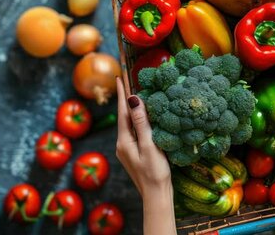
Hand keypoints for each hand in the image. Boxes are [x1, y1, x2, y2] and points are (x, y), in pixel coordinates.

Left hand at [115, 77, 171, 198]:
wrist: (156, 197)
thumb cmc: (154, 173)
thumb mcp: (149, 146)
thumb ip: (142, 123)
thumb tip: (133, 99)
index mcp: (124, 141)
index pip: (122, 111)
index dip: (122, 93)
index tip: (119, 77)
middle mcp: (122, 144)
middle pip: (124, 116)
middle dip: (125, 98)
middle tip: (126, 79)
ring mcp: (128, 149)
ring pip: (129, 123)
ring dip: (131, 108)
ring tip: (134, 92)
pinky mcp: (135, 153)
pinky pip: (134, 131)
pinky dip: (138, 119)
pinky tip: (143, 116)